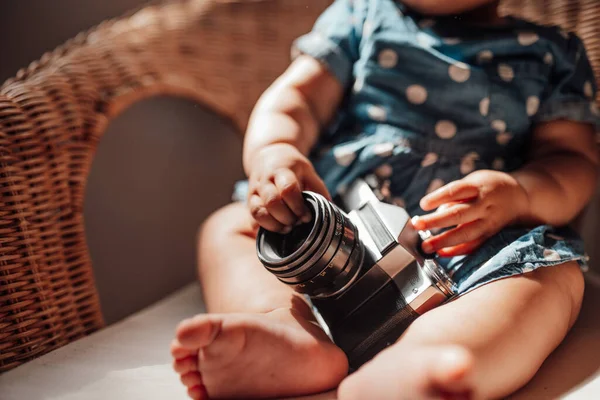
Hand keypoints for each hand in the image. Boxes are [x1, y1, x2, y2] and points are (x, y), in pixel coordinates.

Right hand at [247, 143, 330, 232]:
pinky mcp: (249, 201)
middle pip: (272, 202)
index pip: (288, 189)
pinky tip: (275, 228)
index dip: (298, 206)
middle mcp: (265, 180)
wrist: (268, 154)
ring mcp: (255, 191)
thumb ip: (319, 189)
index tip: (306, 216)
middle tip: (297, 222)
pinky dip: (263, 227)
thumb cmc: (290, 165)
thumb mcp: (308, 171)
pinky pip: (252, 218)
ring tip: (286, 228)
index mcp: (282, 170)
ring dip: (274, 225)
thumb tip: (332, 209)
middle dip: (287, 217)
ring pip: (258, 211)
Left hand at [411, 170, 528, 256]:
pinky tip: (441, 252)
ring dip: (444, 241)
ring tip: (426, 246)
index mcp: (478, 187)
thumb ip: (455, 196)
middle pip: (459, 214)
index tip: (423, 204)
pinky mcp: (491, 235)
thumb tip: (437, 212)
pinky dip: (457, 250)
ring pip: (466, 233)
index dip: (439, 197)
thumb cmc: (488, 187)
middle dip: (436, 221)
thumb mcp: (473, 182)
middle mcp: (485, 205)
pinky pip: (474, 246)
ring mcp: (489, 222)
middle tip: (417, 225)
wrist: (521, 197)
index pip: (456, 190)